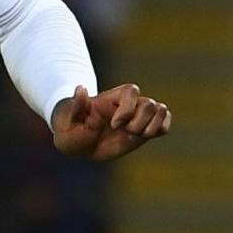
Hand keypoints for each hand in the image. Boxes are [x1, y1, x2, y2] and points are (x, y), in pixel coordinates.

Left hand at [52, 83, 170, 162]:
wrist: (77, 143)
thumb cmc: (70, 129)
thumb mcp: (68, 120)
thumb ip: (75, 105)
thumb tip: (81, 88)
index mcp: (111, 97)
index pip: (132, 91)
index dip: (127, 109)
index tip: (114, 125)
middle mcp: (129, 104)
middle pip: (150, 103)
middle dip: (137, 123)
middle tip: (123, 132)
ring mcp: (139, 116)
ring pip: (162, 111)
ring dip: (150, 128)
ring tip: (133, 136)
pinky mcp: (145, 129)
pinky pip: (165, 125)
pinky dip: (160, 130)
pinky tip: (143, 137)